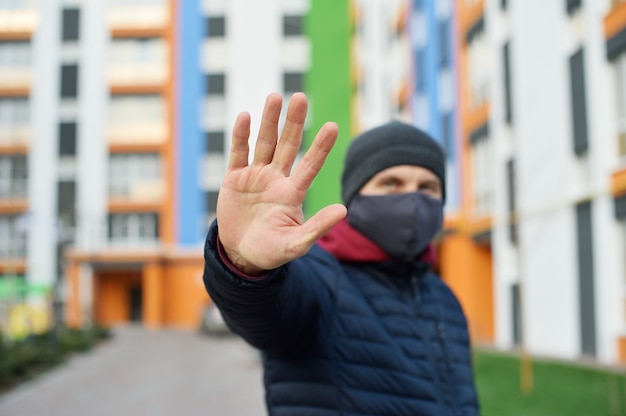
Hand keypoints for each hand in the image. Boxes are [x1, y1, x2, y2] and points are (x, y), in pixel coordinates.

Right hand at [216, 92, 346, 274]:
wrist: (242, 255)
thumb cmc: (273, 251)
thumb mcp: (297, 243)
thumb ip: (317, 226)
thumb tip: (344, 209)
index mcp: (292, 193)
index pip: (310, 165)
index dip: (321, 147)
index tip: (333, 126)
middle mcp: (276, 179)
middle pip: (287, 145)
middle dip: (294, 122)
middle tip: (300, 98)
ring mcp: (255, 176)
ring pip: (264, 143)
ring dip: (269, 121)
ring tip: (275, 96)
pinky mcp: (234, 179)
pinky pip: (238, 153)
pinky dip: (241, 136)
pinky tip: (245, 117)